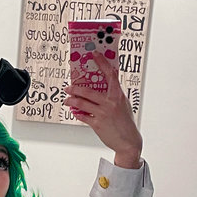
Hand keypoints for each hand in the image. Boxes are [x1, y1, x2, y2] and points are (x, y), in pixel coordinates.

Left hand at [64, 51, 141, 167]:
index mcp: (118, 95)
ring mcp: (103, 113)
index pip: (110, 74)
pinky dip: (77, 113)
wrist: (128, 141)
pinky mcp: (97, 124)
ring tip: (67, 99)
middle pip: (88, 91)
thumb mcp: (123, 105)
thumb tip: (104, 88)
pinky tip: (73, 111)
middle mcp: (110, 102)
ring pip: (82, 103)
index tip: (94, 55)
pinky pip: (83, 116)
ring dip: (72, 101)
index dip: (102, 62)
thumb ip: (114, 95)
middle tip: (68, 87)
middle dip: (75, 88)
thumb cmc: (126, 123)